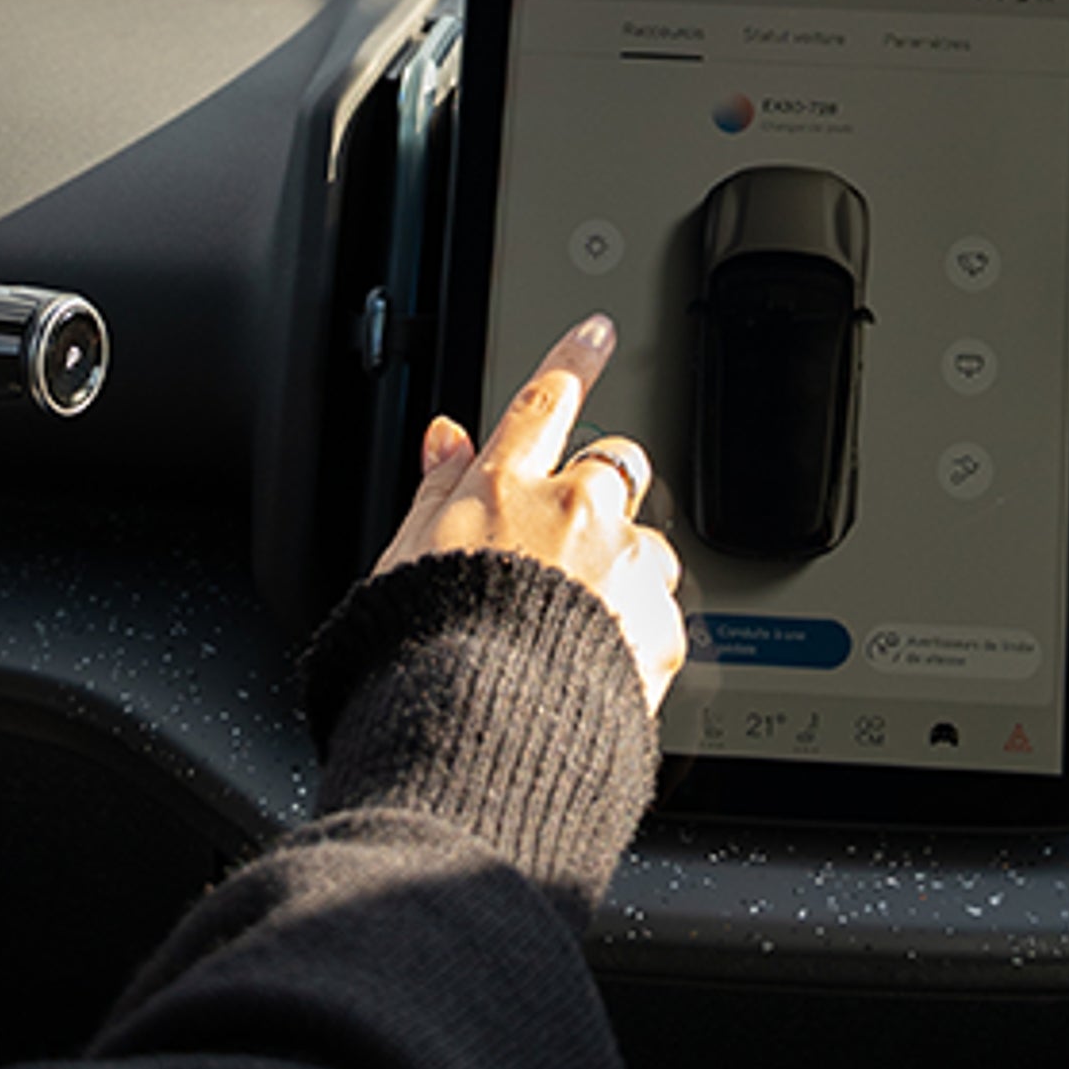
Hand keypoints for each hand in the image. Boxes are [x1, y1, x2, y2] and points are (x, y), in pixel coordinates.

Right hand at [378, 312, 683, 712]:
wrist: (479, 735)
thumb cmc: (426, 651)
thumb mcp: (406, 555)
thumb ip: (437, 489)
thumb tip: (446, 436)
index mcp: (506, 488)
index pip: (545, 402)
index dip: (574, 361)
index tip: (598, 333)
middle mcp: (574, 512)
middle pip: (616, 468)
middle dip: (603, 493)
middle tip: (569, 548)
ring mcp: (623, 567)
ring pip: (647, 546)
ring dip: (624, 571)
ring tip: (577, 630)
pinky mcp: (660, 626)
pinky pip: (662, 614)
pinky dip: (638, 634)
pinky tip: (597, 666)